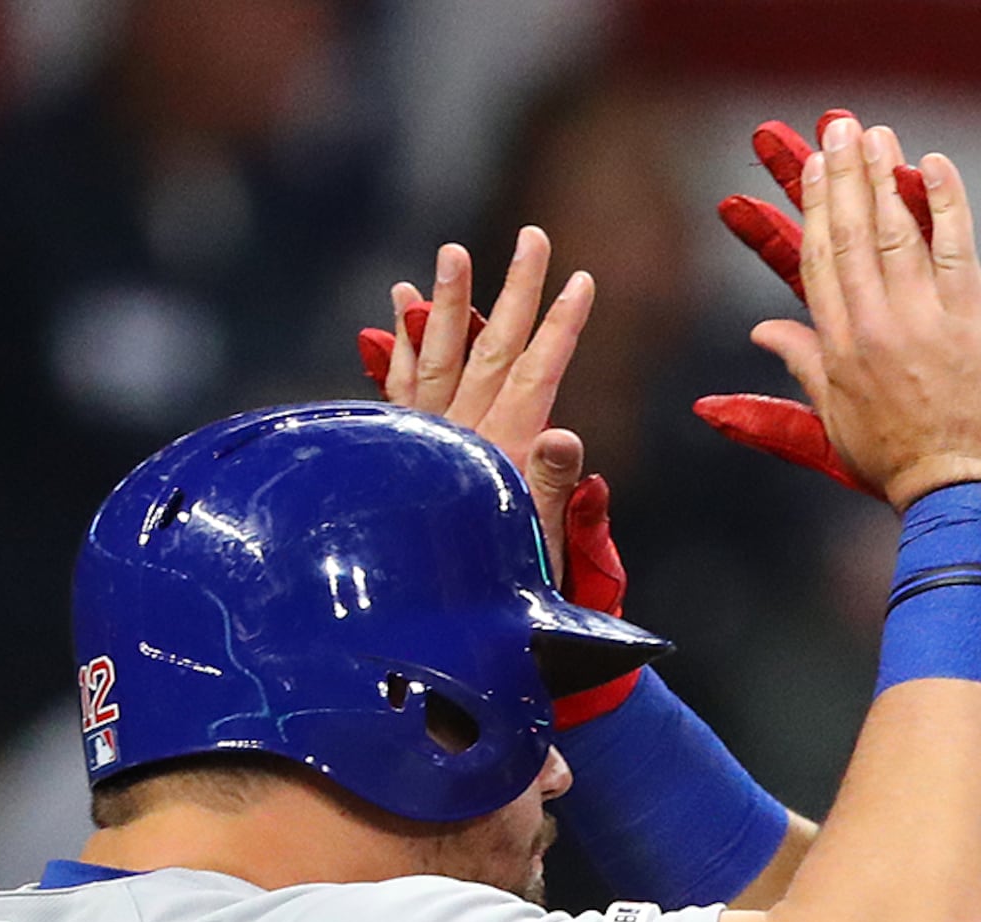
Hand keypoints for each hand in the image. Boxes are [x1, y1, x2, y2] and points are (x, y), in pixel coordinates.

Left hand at [369, 226, 594, 561]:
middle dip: (516, 291)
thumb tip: (567, 436)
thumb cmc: (505, 590)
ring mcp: (428, 438)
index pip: (537, 374)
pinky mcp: (402, 447)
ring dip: (447, 300)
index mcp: (503, 453)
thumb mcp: (540, 544)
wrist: (443, 625)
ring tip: (451, 249)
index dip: (560, 327)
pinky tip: (399, 301)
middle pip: (491, 348)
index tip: (581, 281)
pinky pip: (399, 383)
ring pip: (438, 354)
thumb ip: (552, 486)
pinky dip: (401, 341)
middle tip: (533, 237)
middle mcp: (461, 435)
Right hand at [697, 114, 980, 501]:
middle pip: (850, 234)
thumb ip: (800, 369)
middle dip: (842, 175)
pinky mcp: (968, 319)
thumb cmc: (902, 467)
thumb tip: (761, 331)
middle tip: (838, 128)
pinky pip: (955, 246)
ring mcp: (921, 319)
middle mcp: (872, 326)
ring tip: (875, 133)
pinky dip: (944, 201)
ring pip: (894, 231)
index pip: (818, 262)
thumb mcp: (835, 423)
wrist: (963, 493)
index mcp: (838, 349)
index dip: (813, 209)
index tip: (813, 169)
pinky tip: (933, 163)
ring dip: (883, 174)